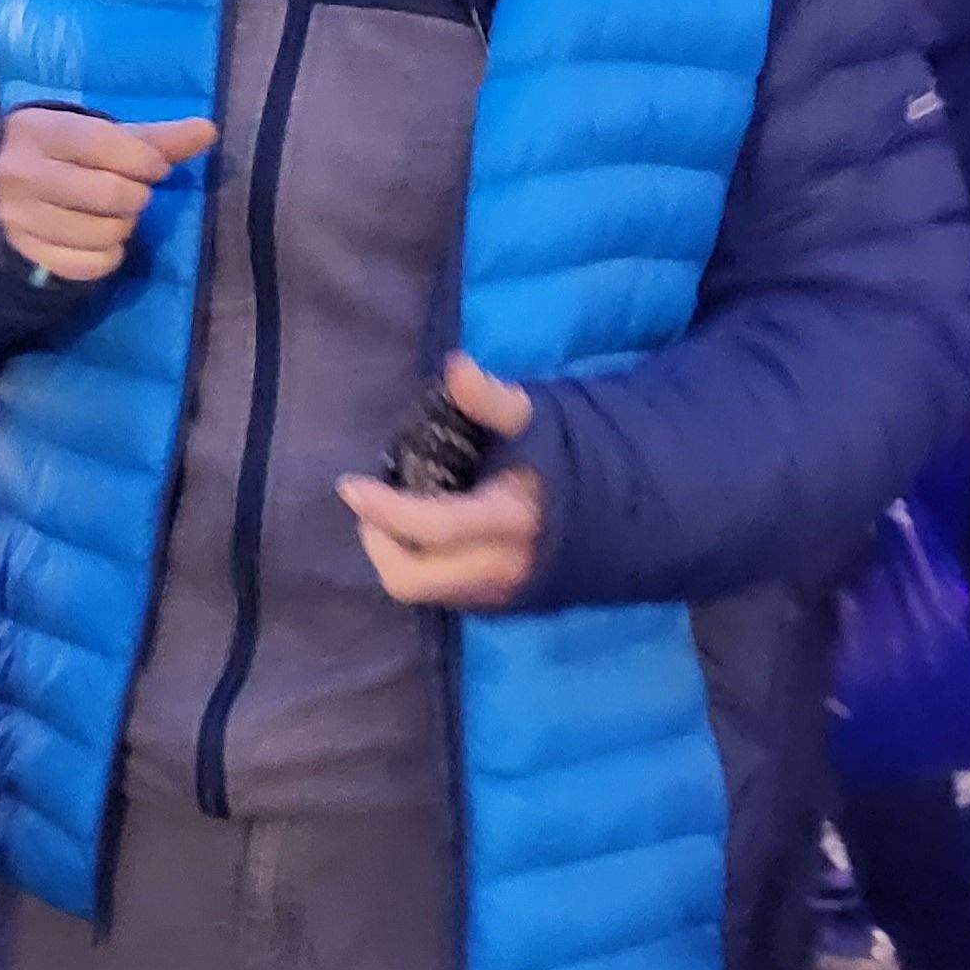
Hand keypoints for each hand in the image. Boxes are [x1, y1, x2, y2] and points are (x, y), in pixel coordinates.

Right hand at [0, 108, 218, 283]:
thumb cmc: (57, 152)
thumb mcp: (94, 134)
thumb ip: (152, 137)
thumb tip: (208, 131)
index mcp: (38, 130)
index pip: (107, 145)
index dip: (147, 161)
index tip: (154, 168)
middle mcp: (21, 174)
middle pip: (110, 195)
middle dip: (137, 197)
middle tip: (133, 193)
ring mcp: (18, 218)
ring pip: (103, 234)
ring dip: (124, 227)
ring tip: (116, 215)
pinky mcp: (25, 253)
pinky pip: (89, 266)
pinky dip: (109, 256)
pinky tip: (104, 240)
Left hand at [338, 356, 544, 609]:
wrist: (620, 513)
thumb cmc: (560, 459)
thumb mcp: (532, 420)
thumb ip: (491, 399)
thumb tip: (456, 366)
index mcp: (509, 521)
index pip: (433, 528)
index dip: (383, 510)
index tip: (349, 485)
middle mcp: (501, 568)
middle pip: (411, 579)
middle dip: (379, 541)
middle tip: (373, 504)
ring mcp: (499, 594)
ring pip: (421, 591)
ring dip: (396, 554)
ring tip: (398, 513)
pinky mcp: (498, 604)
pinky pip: (441, 594)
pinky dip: (421, 564)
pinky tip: (425, 532)